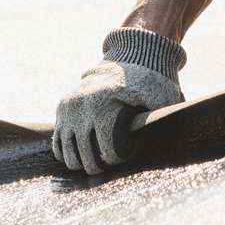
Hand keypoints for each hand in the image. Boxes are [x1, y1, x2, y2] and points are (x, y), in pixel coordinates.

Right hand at [52, 28, 186, 175]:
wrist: (131, 57)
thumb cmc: (150, 82)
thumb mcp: (161, 97)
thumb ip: (160, 120)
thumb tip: (167, 144)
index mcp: (105, 107)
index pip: (109, 154)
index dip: (121, 160)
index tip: (130, 151)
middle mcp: (83, 108)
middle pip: (87, 159)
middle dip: (100, 167)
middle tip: (113, 162)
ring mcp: (69, 108)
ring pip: (68, 156)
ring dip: (82, 164)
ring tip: (97, 163)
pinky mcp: (62, 107)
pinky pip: (58, 142)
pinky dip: (67, 153)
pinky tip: (81, 155)